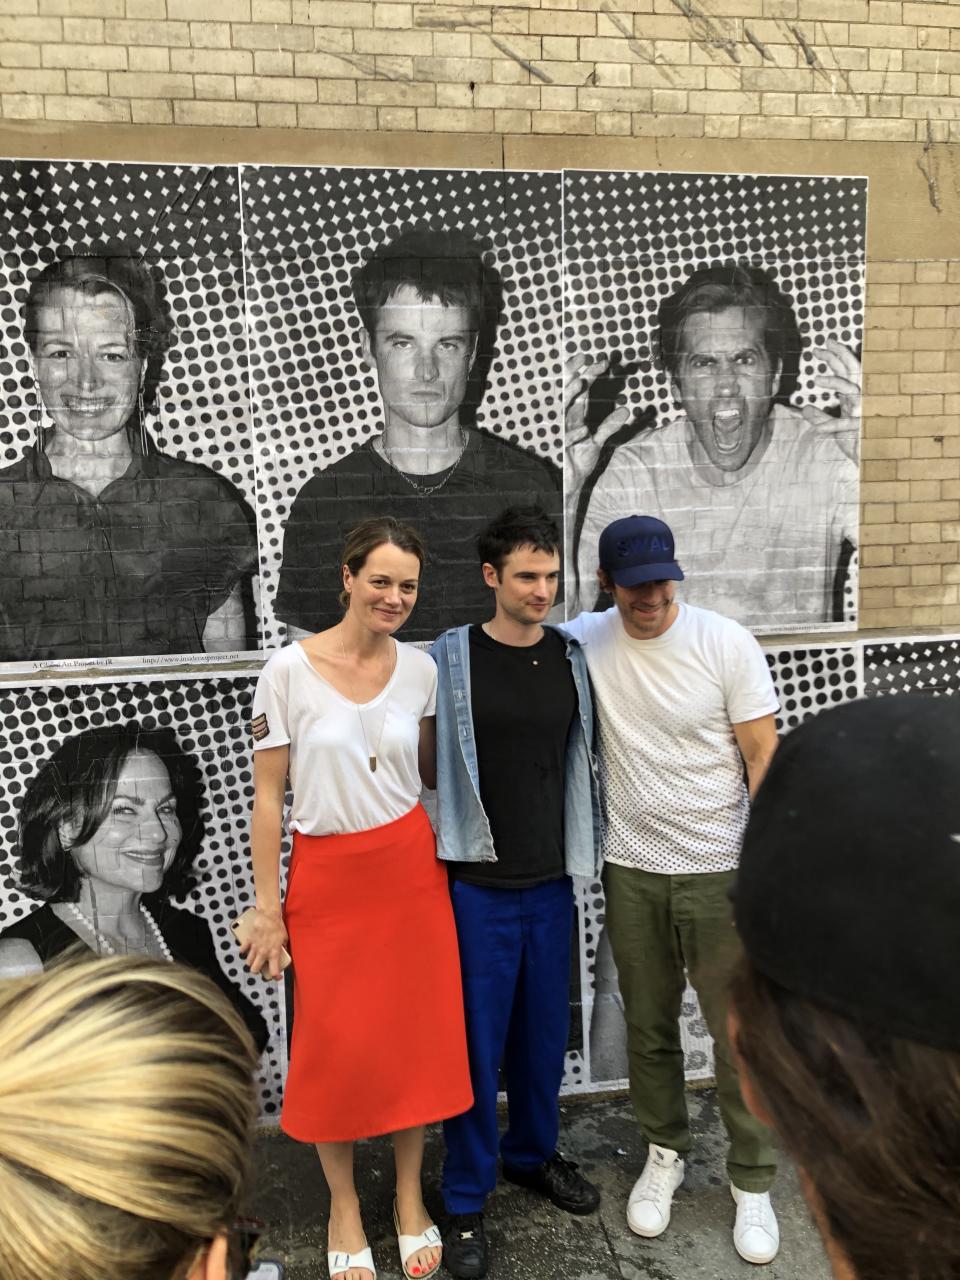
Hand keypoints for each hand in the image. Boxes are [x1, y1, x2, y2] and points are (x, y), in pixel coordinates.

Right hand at [239, 907, 288, 981]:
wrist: (268, 915)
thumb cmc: (278, 926)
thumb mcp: (284, 938)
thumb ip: (282, 946)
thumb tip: (282, 948)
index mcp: (274, 953)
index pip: (274, 971)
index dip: (275, 977)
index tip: (277, 977)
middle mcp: (263, 953)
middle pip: (255, 970)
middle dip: (257, 971)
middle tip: (260, 968)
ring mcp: (255, 947)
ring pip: (248, 961)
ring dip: (251, 961)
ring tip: (254, 959)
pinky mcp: (248, 940)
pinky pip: (243, 950)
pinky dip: (244, 951)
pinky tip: (247, 950)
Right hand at [564, 353, 632, 490]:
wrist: (568, 483)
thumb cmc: (578, 459)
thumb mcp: (597, 441)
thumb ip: (609, 425)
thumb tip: (625, 410)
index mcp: (575, 415)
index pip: (580, 389)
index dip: (588, 373)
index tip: (603, 361)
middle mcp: (566, 420)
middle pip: (569, 392)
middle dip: (575, 374)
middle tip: (585, 358)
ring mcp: (562, 433)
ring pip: (565, 410)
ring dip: (571, 396)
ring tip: (581, 382)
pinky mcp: (561, 450)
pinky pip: (567, 440)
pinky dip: (575, 435)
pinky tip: (584, 430)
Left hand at [800, 340, 860, 463]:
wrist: (874, 461)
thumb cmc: (857, 444)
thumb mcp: (835, 429)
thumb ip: (820, 418)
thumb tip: (804, 409)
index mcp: (856, 397)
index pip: (846, 371)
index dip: (835, 357)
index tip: (821, 347)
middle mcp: (862, 399)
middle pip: (851, 371)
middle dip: (837, 356)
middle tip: (817, 349)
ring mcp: (864, 411)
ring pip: (851, 389)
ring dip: (835, 382)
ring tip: (815, 379)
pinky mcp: (863, 427)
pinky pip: (847, 423)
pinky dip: (832, 425)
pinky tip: (818, 429)